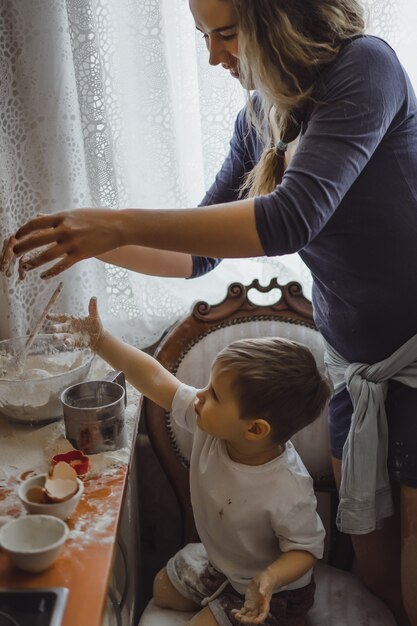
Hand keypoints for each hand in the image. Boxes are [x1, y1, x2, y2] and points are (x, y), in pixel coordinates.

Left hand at [1, 209, 123, 278]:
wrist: (119, 226)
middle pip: (37, 239)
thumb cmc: (99, 218)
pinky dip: (50, 272)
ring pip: (47, 255)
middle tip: (14, 252)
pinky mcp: (81, 254)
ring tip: (25, 266)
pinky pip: (62, 265)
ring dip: (33, 262)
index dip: (23, 230)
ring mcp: (73, 243)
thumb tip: (40, 217)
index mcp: (63, 217)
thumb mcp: (76, 213)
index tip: (16, 236)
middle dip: (22, 247)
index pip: (36, 223)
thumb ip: (58, 217)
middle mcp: (65, 229)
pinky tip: (43, 276)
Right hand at [48, 296, 102, 348]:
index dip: (55, 316)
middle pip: (61, 327)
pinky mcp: (77, 343)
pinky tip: (66, 342)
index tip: (47, 316)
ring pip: (64, 336)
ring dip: (59, 336)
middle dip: (56, 328)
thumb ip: (92, 308)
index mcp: (72, 319)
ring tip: (54, 337)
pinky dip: (68, 342)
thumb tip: (94, 297)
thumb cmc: (94, 324)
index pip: (62, 317)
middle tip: (51, 328)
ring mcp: (73, 336)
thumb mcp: (94, 315)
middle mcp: (70, 328)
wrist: (99, 336)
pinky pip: (72, 342)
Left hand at [231, 570, 274, 624]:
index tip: (251, 621)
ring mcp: (253, 606)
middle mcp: (259, 608)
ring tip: (235, 614)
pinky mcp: (248, 603)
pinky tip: (233, 611)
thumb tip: (261, 593)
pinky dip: (238, 612)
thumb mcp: (265, 584)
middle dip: (246, 620)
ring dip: (241, 617)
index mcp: (265, 605)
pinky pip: (243, 610)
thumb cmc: (266, 581)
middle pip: (253, 618)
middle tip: (238, 616)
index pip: (262, 616)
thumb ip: (263, 589)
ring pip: (247, 616)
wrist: (264, 578)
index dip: (257, 620)